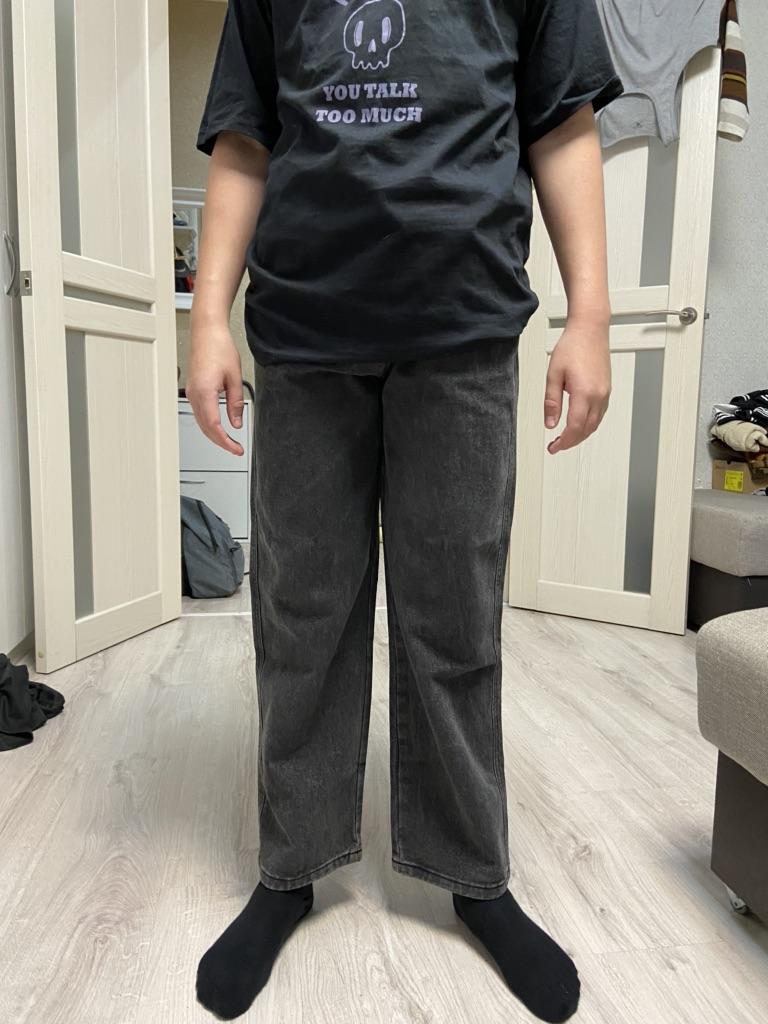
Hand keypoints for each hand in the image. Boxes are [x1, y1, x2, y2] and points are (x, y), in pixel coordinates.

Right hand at [186, 320, 244, 456]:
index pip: (214, 426)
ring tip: (229, 441)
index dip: (226, 441)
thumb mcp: (235, 377)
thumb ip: (236, 403)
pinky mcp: (192, 389)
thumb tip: (237, 422)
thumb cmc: (219, 347)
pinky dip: (209, 423)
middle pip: (205, 428)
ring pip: (201, 422)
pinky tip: (218, 426)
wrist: (206, 331)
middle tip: (235, 448)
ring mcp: (191, 392)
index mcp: (205, 392)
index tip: (236, 449)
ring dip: (214, 434)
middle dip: (221, 442)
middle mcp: (194, 394)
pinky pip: (199, 412)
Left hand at [544, 318, 610, 454]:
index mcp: (584, 393)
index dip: (563, 442)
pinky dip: (589, 424)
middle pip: (586, 430)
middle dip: (571, 442)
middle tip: (556, 446)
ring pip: (595, 424)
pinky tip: (579, 424)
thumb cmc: (572, 346)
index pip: (574, 427)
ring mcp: (605, 393)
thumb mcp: (553, 375)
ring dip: (580, 435)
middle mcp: (598, 395)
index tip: (553, 447)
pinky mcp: (607, 389)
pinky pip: (600, 414)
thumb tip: (550, 423)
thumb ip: (552, 402)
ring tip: (565, 438)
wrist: (590, 329)